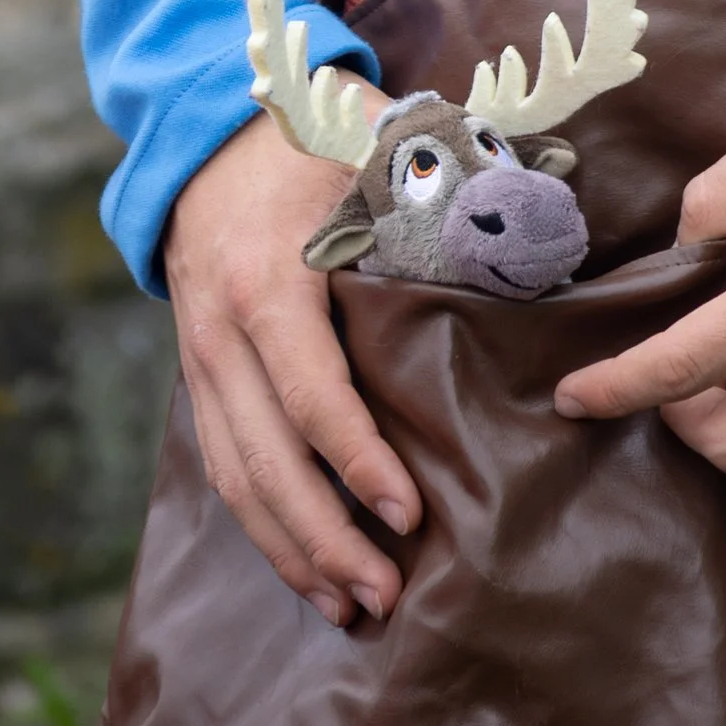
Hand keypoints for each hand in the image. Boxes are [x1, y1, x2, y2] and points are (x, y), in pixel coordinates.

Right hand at [162, 99, 418, 625]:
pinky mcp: (198, 372)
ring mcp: (199, 356)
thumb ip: (438, 184)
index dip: (357, 462)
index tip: (406, 514)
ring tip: (349, 605)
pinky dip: (261, 522)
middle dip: (323, 539)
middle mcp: (220, 331)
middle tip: (384, 594)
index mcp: (265, 278)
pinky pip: (223, 464)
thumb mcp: (370, 142)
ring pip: (236, 479)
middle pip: (265, 463)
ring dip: (290, 550)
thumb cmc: (304, 132)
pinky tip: (304, 563)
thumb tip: (527, 229)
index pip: (309, 394)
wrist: (203, 121)